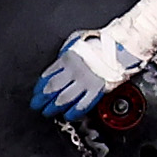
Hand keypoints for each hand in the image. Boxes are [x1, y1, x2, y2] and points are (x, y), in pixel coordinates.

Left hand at [35, 26, 150, 121]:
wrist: (120, 46)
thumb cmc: (100, 42)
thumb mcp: (76, 41)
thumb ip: (66, 52)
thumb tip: (59, 58)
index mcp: (67, 59)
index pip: (47, 76)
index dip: (40, 86)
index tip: (36, 92)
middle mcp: (74, 71)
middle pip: (52, 89)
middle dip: (42, 99)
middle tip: (37, 105)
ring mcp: (85, 81)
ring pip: (64, 98)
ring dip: (54, 107)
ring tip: (48, 112)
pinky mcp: (97, 89)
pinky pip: (83, 103)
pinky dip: (74, 111)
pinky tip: (68, 115)